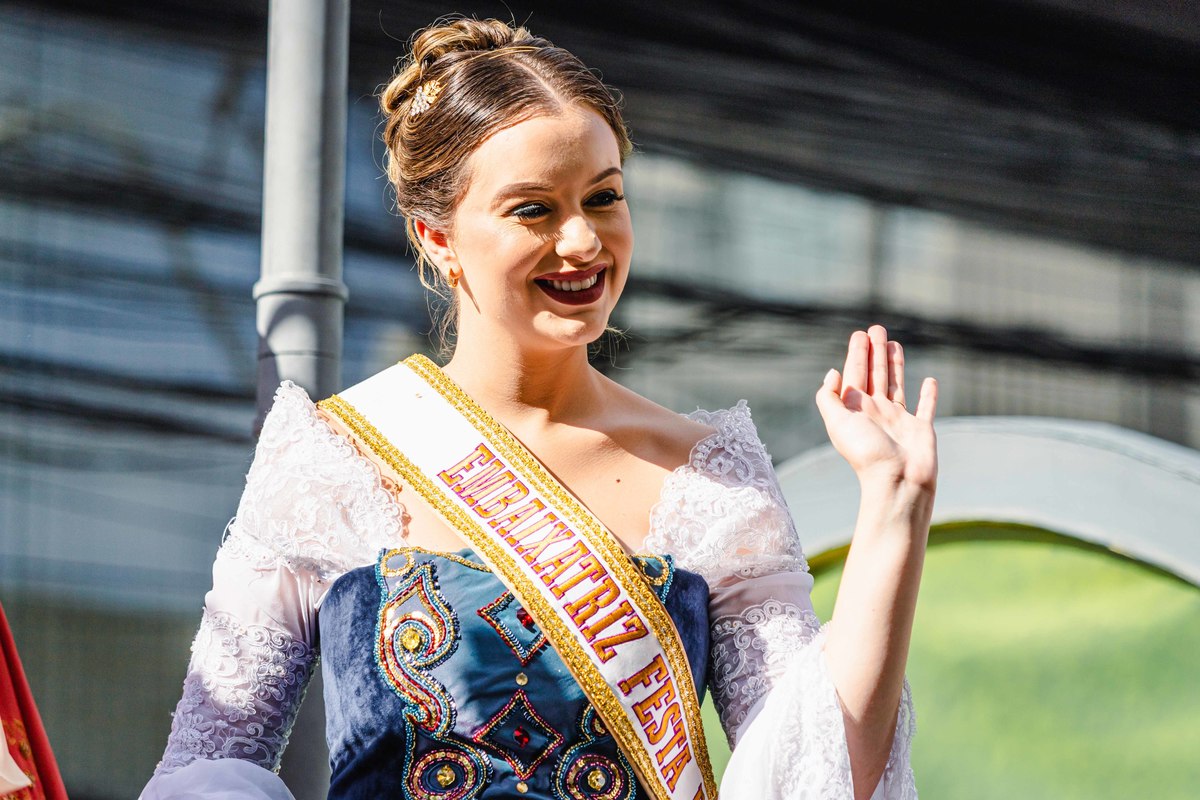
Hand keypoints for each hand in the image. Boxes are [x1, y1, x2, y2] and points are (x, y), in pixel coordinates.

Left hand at [814, 325, 937, 490]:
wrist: (897, 482)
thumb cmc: (866, 454)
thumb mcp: (837, 423)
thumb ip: (829, 397)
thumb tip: (833, 373)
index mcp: (856, 410)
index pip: (855, 374)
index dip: (856, 354)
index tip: (860, 334)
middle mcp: (877, 412)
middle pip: (875, 375)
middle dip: (874, 352)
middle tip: (876, 328)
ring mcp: (899, 420)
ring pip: (896, 384)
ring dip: (895, 364)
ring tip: (894, 343)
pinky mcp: (921, 430)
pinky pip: (926, 408)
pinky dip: (928, 395)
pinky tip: (929, 380)